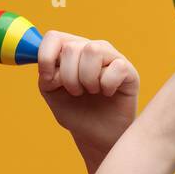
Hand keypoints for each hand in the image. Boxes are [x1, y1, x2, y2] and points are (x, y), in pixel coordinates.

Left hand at [36, 31, 140, 157]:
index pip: (54, 37)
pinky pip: (115, 68)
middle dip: (68, 77)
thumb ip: (46, 76)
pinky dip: (107, 86)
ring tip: (92, 91)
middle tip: (76, 92)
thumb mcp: (52, 93)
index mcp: (70, 52)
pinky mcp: (129, 70)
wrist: (97, 136)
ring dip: (87, 79)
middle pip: (72, 47)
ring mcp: (112, 57)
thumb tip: (51, 67)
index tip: (47, 79)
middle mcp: (91, 49)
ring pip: (92, 50)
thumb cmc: (75, 112)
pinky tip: (108, 93)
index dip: (46, 56)